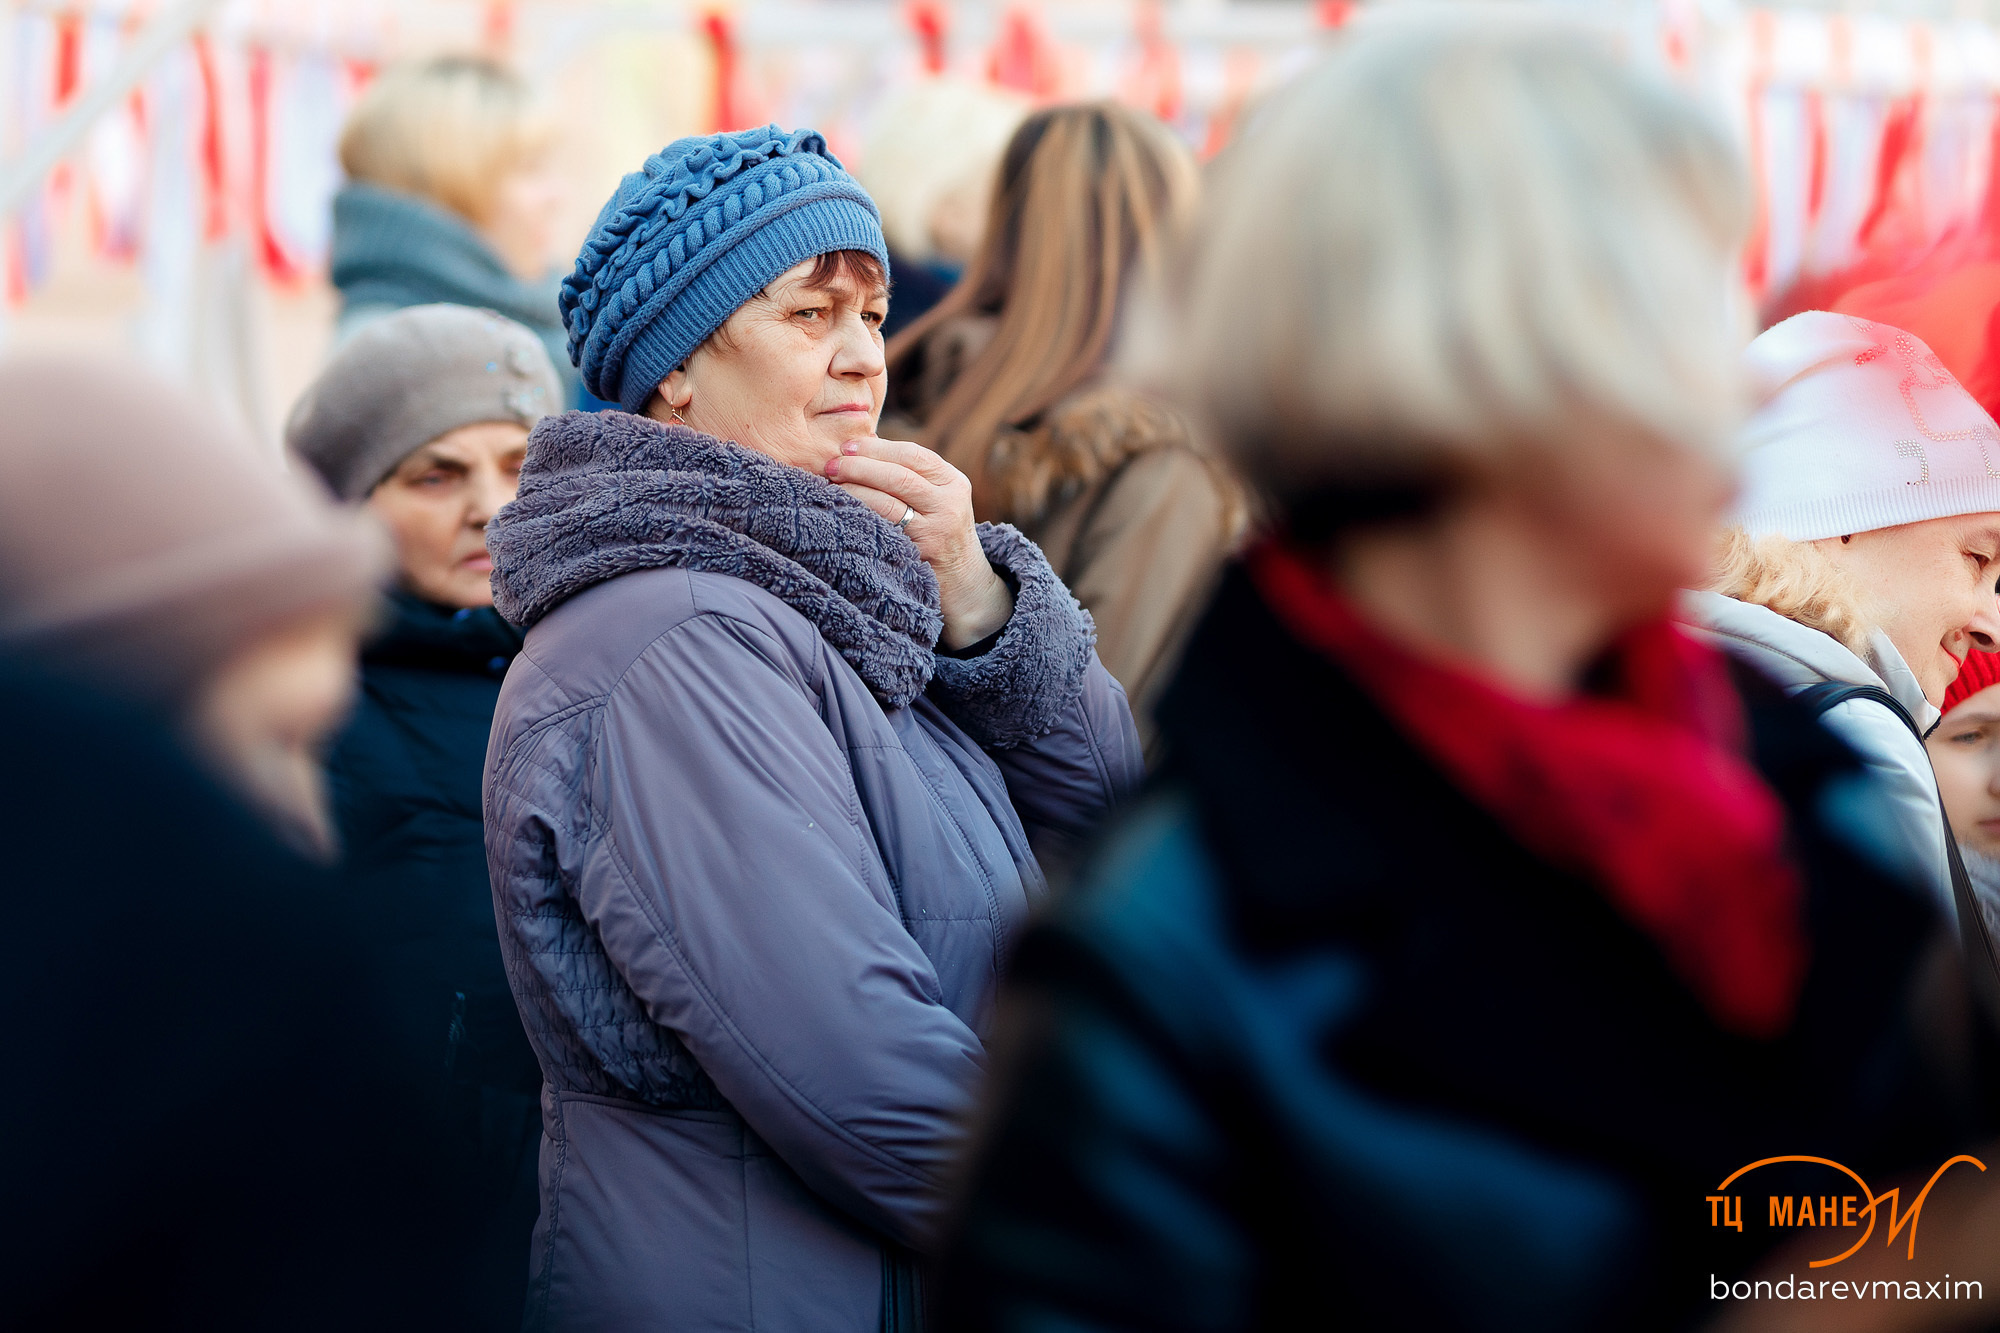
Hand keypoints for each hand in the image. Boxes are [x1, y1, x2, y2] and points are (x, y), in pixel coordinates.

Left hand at [825, 437, 1013, 648]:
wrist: (965, 585)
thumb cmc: (940, 535)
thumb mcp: (940, 501)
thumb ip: (913, 477)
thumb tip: (859, 448)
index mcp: (954, 482)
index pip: (913, 455)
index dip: (877, 448)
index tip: (847, 446)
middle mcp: (950, 504)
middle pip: (899, 476)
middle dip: (860, 466)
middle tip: (831, 464)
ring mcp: (936, 531)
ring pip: (888, 502)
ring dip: (854, 489)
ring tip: (831, 484)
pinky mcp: (921, 554)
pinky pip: (884, 530)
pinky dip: (860, 516)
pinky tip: (842, 511)